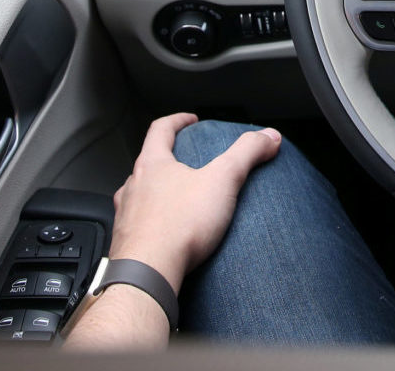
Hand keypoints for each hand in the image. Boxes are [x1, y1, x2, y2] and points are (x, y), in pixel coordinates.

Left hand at [107, 114, 281, 291]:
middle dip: (169, 160)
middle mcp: (133, 186)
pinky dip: (154, 223)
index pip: (160, 129)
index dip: (178, 120)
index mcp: (152, 165)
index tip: (191, 121)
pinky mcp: (126, 242)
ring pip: (141, 195)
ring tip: (180, 201)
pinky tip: (170, 234)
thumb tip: (268, 136)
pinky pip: (140, 226)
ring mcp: (126, 215)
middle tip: (189, 163)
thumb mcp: (222, 181)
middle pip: (149, 163)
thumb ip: (247, 154)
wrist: (147, 274)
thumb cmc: (178, 226)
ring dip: (158, 193)